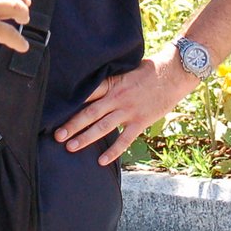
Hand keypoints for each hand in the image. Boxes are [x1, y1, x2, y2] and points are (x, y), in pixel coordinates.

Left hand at [53, 52, 195, 165]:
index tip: (56, 111)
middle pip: (90, 113)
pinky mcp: (140, 121)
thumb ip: (111, 80)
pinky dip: (113, 151)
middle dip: (72, 125)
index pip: (87, 94)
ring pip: (102, 127)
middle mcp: (118, 98)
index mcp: (113, 82)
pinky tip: (101, 161)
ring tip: (70, 147)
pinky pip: (124, 140)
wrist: (174, 73)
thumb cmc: (150, 69)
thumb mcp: (126, 69)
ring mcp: (129, 111)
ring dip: (85, 138)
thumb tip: (94, 86)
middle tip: (57, 136)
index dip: (71, 103)